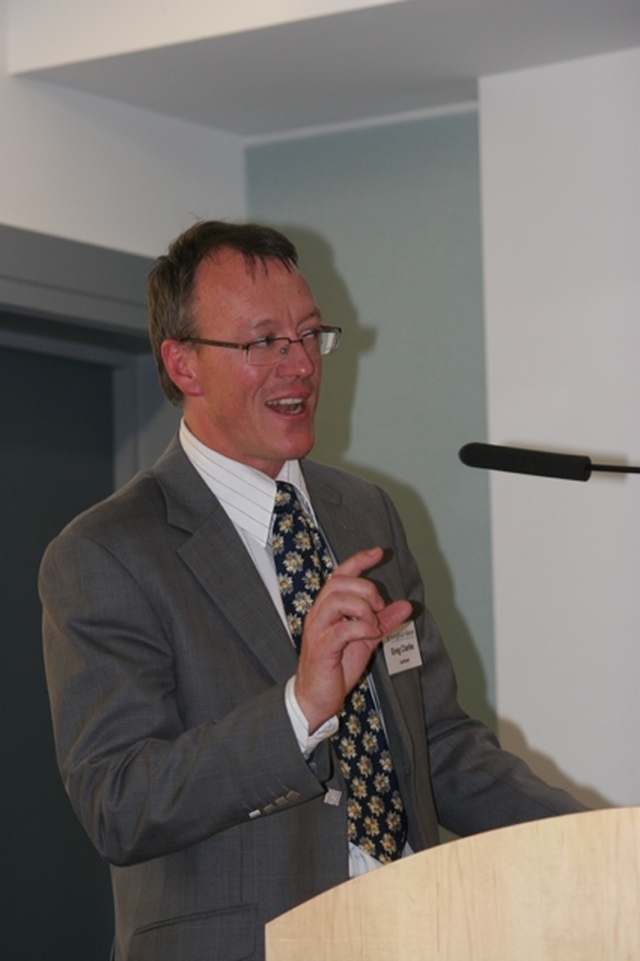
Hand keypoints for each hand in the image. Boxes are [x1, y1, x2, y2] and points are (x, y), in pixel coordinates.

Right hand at [293, 547, 412, 732]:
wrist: (315, 699)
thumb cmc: (336, 668)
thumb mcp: (365, 641)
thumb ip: (383, 621)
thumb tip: (405, 605)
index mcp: (326, 609)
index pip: (339, 575)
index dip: (358, 561)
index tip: (379, 552)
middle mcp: (318, 614)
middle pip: (339, 583)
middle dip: (366, 589)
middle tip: (379, 607)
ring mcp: (317, 630)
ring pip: (337, 600)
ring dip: (363, 609)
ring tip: (373, 624)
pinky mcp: (321, 648)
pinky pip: (343, 628)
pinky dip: (362, 628)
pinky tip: (370, 635)